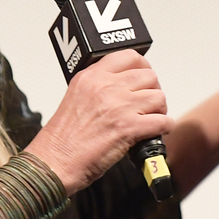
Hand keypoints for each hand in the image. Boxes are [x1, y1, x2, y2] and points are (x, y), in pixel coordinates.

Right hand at [23, 50, 173, 193]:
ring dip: (160, 109)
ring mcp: (119, 106)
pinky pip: (163, 121)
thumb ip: (98, 88)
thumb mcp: (76, 98)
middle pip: (149, 76)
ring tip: (152, 119)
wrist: (54, 161)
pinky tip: (156, 132)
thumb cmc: (63, 138)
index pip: (129, 57)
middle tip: (149, 104)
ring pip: (159, 97)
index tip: (144, 79)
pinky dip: (164, 127)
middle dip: (153, 90)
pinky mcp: (128, 127)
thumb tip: (124, 89)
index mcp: (91, 77)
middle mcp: (106, 87)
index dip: (143, 68)